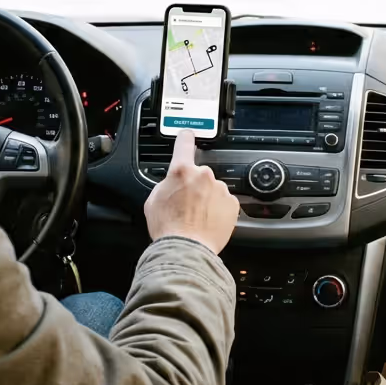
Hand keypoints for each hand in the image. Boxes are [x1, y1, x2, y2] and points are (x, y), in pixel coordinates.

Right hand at [144, 130, 238, 254]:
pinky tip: (207, 221)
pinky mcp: (232, 204)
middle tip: (185, 204)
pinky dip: (218, 209)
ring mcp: (220, 189)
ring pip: (213, 189)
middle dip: (194, 185)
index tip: (188, 135)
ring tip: (196, 217)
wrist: (187, 249)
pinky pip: (224, 202)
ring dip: (207, 198)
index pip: (184, 142)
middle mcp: (204, 176)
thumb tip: (171, 182)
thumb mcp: (153, 200)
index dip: (185, 137)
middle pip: (199, 173)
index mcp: (182, 171)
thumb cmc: (168, 228)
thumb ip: (165, 183)